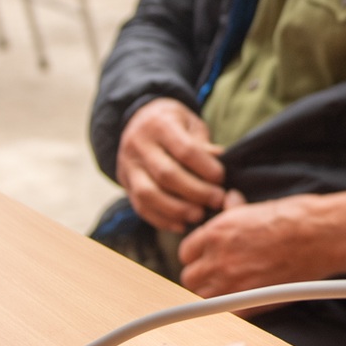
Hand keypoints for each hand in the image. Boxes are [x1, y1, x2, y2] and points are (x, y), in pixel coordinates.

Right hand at [117, 99, 227, 232]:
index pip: (183, 149)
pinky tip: (180, 225)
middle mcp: (139, 145)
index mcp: (159, 125)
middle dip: (194, 191)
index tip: (221, 178)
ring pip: (148, 194)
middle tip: (217, 201)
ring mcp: (128, 166)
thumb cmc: (173, 123)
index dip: (204, 167)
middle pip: (166, 174)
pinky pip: (140, 206)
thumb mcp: (190, 123)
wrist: (139, 120)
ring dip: (176, 209)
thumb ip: (202, 142)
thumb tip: (220, 158)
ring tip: (199, 215)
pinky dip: (160, 220)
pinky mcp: (125, 183)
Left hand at [179, 191, 345, 298]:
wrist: (319, 237)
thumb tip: (229, 203)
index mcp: (216, 233)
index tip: (205, 258)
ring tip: (227, 289)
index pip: (185, 252)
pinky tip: (244, 297)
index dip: (197, 256)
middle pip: (189, 278)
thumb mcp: (254, 208)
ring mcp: (232, 284)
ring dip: (212, 294)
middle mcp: (218, 259)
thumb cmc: (293, 219)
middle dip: (201, 276)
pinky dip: (232, 307)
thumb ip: (233, 212)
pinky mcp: (249, 303)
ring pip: (202, 298)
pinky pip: (226, 312)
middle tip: (215, 275)